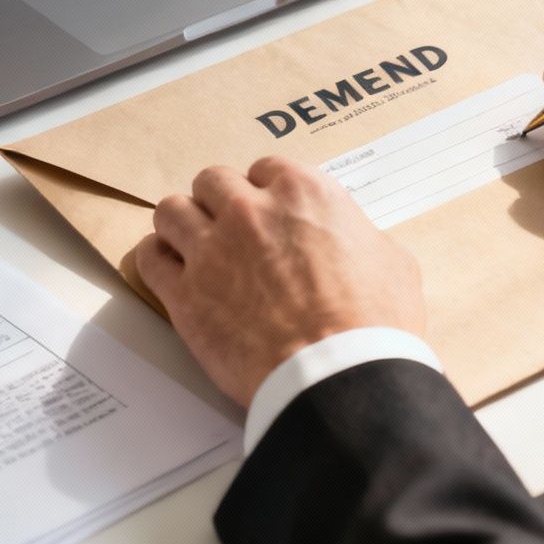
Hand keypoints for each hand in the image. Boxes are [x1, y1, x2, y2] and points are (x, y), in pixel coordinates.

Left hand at [137, 156, 426, 408]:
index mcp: (303, 193)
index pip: (264, 169)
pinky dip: (157, 259)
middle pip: (211, 181)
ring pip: (171, 210)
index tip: (265, 211)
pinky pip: (150, 258)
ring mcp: (212, 250)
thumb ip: (363, 239)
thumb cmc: (372, 325)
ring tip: (191, 244)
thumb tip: (358, 243)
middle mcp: (250, 210)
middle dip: (218, 202)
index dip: (263, 192)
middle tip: (227, 227)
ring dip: (181, 224)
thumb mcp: (392, 263)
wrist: (337, 375)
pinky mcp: (185, 295)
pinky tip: (168, 269)